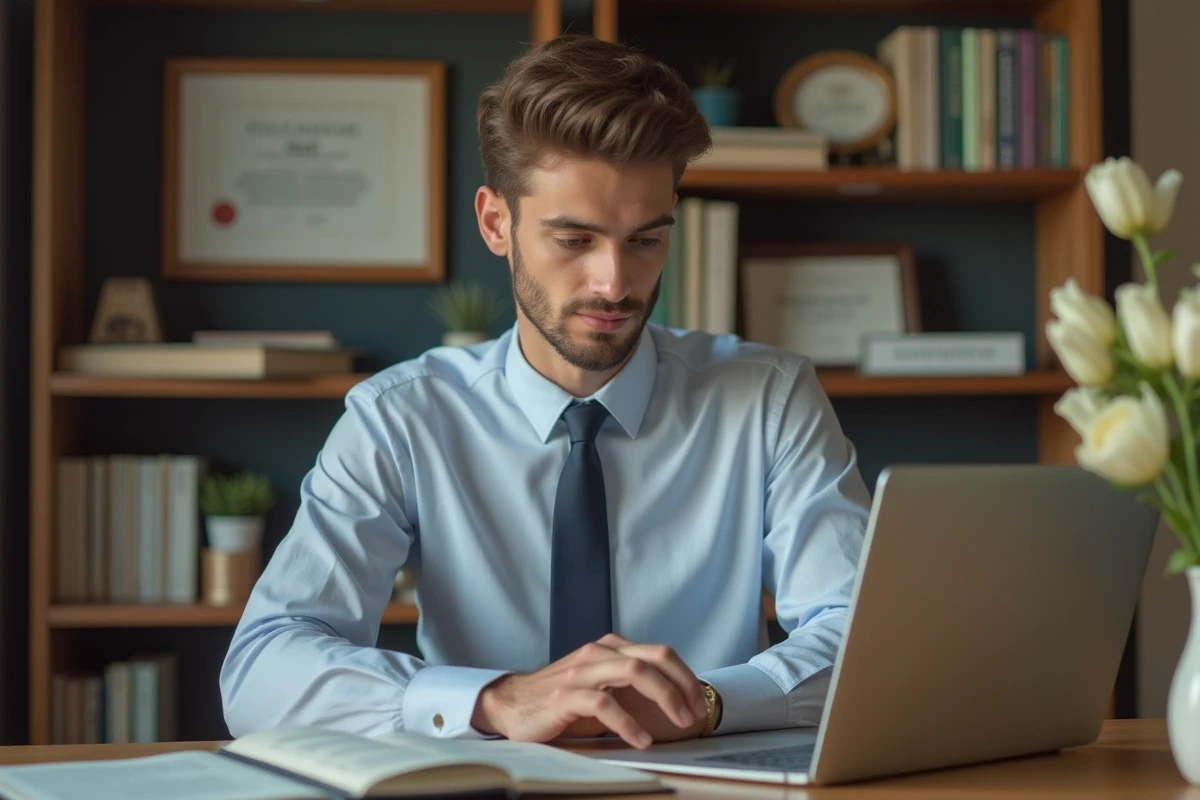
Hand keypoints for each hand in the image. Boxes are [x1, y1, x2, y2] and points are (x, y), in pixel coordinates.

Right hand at [471, 633, 708, 749]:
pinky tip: (640, 740)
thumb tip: (674, 702)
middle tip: (694, 713)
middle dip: (682, 684)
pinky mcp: (565, 696)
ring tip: (679, 722)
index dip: (685, 675)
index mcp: (610, 648)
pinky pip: (603, 703)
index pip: (659, 652)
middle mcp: (598, 653)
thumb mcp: (601, 688)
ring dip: (663, 697)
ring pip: (633, 670)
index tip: (698, 702)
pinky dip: (628, 723)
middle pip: (653, 657)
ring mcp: (581, 672)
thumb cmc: (561, 701)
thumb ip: (630, 685)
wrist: (511, 705)